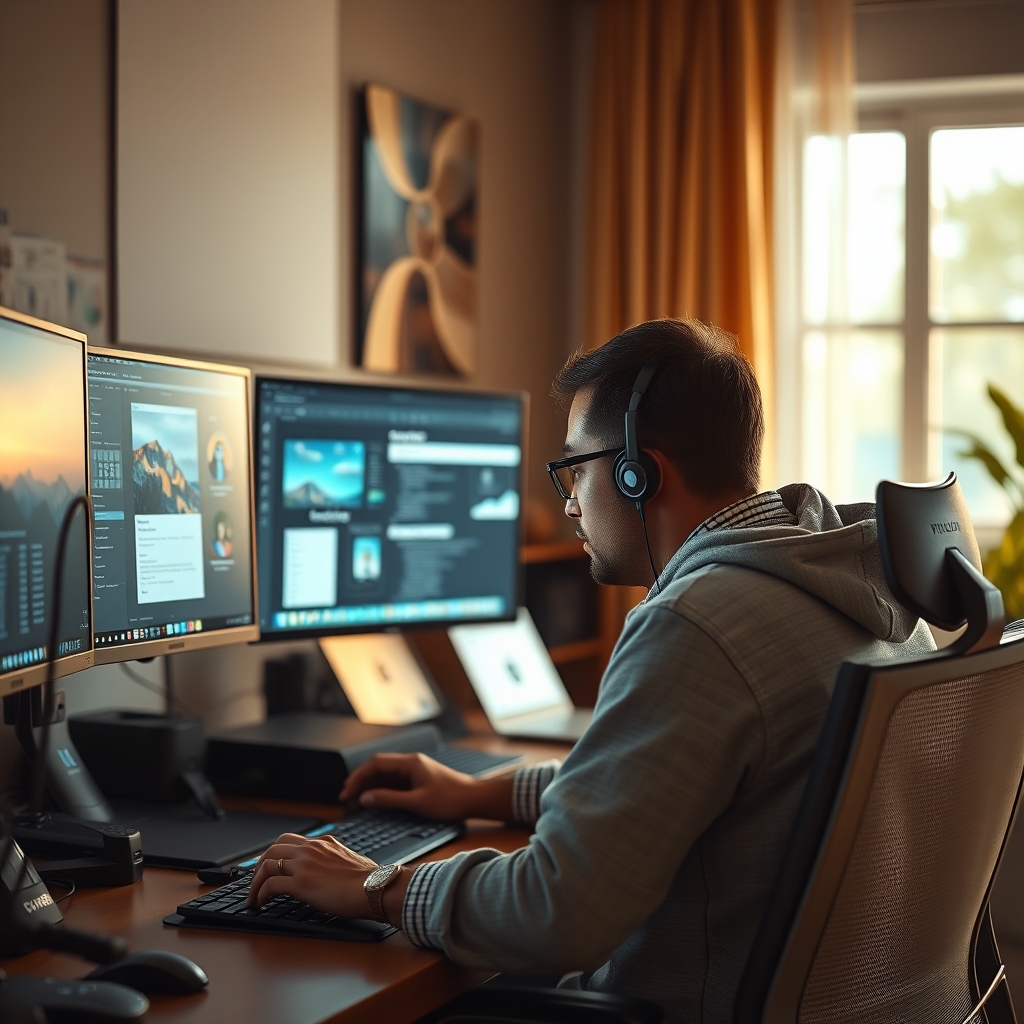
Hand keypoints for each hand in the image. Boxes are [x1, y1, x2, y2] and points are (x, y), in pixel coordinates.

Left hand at [246, 833, 381, 915]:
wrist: (374, 888)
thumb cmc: (369, 880)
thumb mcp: (349, 861)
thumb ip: (334, 860)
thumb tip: (331, 873)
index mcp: (323, 843)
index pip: (291, 841)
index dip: (276, 853)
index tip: (270, 866)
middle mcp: (311, 849)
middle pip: (273, 848)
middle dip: (260, 865)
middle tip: (256, 880)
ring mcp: (304, 864)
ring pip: (267, 864)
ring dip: (255, 881)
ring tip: (253, 896)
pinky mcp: (301, 883)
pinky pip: (270, 885)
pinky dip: (260, 893)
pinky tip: (260, 902)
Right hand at [339, 752, 481, 819]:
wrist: (474, 799)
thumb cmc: (451, 799)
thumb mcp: (417, 802)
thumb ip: (389, 799)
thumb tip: (365, 798)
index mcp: (410, 763)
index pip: (376, 763)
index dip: (358, 776)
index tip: (346, 791)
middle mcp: (410, 763)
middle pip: (378, 768)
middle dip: (360, 781)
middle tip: (345, 797)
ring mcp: (414, 771)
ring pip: (385, 776)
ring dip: (369, 786)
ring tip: (355, 800)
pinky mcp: (418, 781)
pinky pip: (394, 782)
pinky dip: (381, 790)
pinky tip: (374, 800)